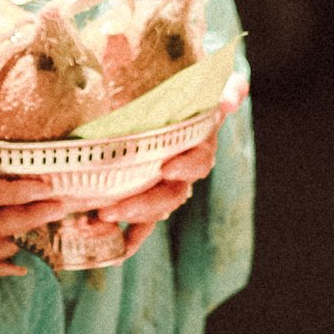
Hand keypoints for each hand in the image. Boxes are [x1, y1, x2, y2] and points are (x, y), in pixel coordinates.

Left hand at [93, 66, 246, 257]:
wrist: (164, 106)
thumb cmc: (182, 95)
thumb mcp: (200, 86)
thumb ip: (221, 88)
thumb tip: (238, 90)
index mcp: (197, 147)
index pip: (200, 161)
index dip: (186, 166)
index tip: (167, 168)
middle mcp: (181, 173)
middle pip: (170, 196)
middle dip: (143, 205)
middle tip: (111, 208)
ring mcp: (161, 189)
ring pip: (151, 213)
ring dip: (125, 220)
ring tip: (95, 222)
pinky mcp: (142, 201)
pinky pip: (136, 227)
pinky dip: (122, 239)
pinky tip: (101, 247)